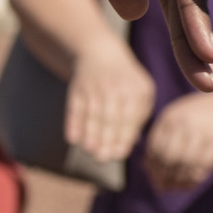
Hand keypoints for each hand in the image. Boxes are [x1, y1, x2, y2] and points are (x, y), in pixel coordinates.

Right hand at [65, 44, 156, 166]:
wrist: (100, 53)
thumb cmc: (125, 80)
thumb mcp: (140, 92)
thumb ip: (139, 115)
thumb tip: (130, 143)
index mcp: (135, 91)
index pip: (130, 119)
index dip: (123, 138)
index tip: (118, 155)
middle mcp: (114, 88)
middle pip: (110, 118)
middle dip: (105, 139)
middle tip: (102, 159)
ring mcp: (94, 87)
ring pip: (92, 114)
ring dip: (89, 134)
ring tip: (89, 151)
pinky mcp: (77, 87)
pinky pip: (74, 108)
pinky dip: (73, 123)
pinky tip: (72, 139)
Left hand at [142, 88, 212, 192]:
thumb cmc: (206, 115)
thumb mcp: (181, 118)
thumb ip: (164, 138)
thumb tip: (145, 165)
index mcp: (170, 117)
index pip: (154, 147)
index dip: (151, 166)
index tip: (153, 178)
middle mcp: (183, 124)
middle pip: (166, 157)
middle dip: (162, 176)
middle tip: (163, 187)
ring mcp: (201, 133)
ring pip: (183, 163)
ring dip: (178, 180)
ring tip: (177, 187)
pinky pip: (201, 166)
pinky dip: (194, 178)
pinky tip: (192, 183)